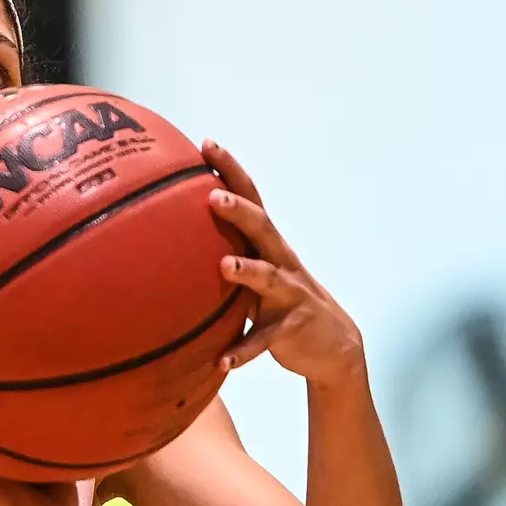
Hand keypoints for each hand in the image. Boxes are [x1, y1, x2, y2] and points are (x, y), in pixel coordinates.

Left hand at [202, 140, 366, 388]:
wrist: (334, 346)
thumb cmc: (282, 305)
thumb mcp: (256, 277)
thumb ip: (226, 257)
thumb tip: (171, 241)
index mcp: (269, 246)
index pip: (250, 199)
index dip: (230, 171)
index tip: (206, 145)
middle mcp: (281, 263)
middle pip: (262, 229)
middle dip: (238, 210)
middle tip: (210, 196)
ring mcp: (290, 295)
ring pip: (268, 279)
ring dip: (246, 271)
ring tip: (224, 267)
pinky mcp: (290, 329)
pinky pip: (264, 339)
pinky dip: (244, 350)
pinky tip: (223, 360)